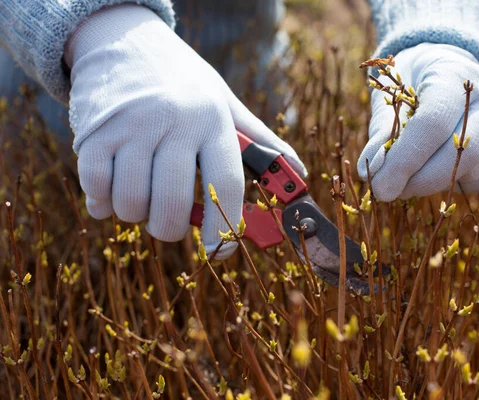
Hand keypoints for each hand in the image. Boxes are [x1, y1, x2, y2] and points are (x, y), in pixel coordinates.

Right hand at [66, 4, 305, 257]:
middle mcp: (174, 122)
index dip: (225, 227)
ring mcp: (131, 126)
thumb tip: (302, 174)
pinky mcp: (93, 132)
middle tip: (168, 223)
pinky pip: (96, 189)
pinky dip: (103, 203)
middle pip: (172, 204)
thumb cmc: (183, 85)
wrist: (124, 41)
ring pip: (131, 203)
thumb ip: (260, 141)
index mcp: (213, 119)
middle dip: (169, 228)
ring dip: (135, 214)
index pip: (225, 183)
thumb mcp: (224, 102)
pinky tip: (111, 192)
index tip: (220, 252)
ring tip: (141, 196)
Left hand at [358, 43, 478, 200]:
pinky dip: (456, 183)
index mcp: (454, 74)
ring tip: (408, 178)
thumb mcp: (390, 99)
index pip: (432, 124)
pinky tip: (437, 169)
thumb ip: (381, 134)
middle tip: (389, 191)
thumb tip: (370, 173)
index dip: (404, 161)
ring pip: (476, 170)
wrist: (449, 68)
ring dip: (434, 184)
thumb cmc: (411, 85)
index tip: (378, 187)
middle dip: (421, 181)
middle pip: (464, 152)